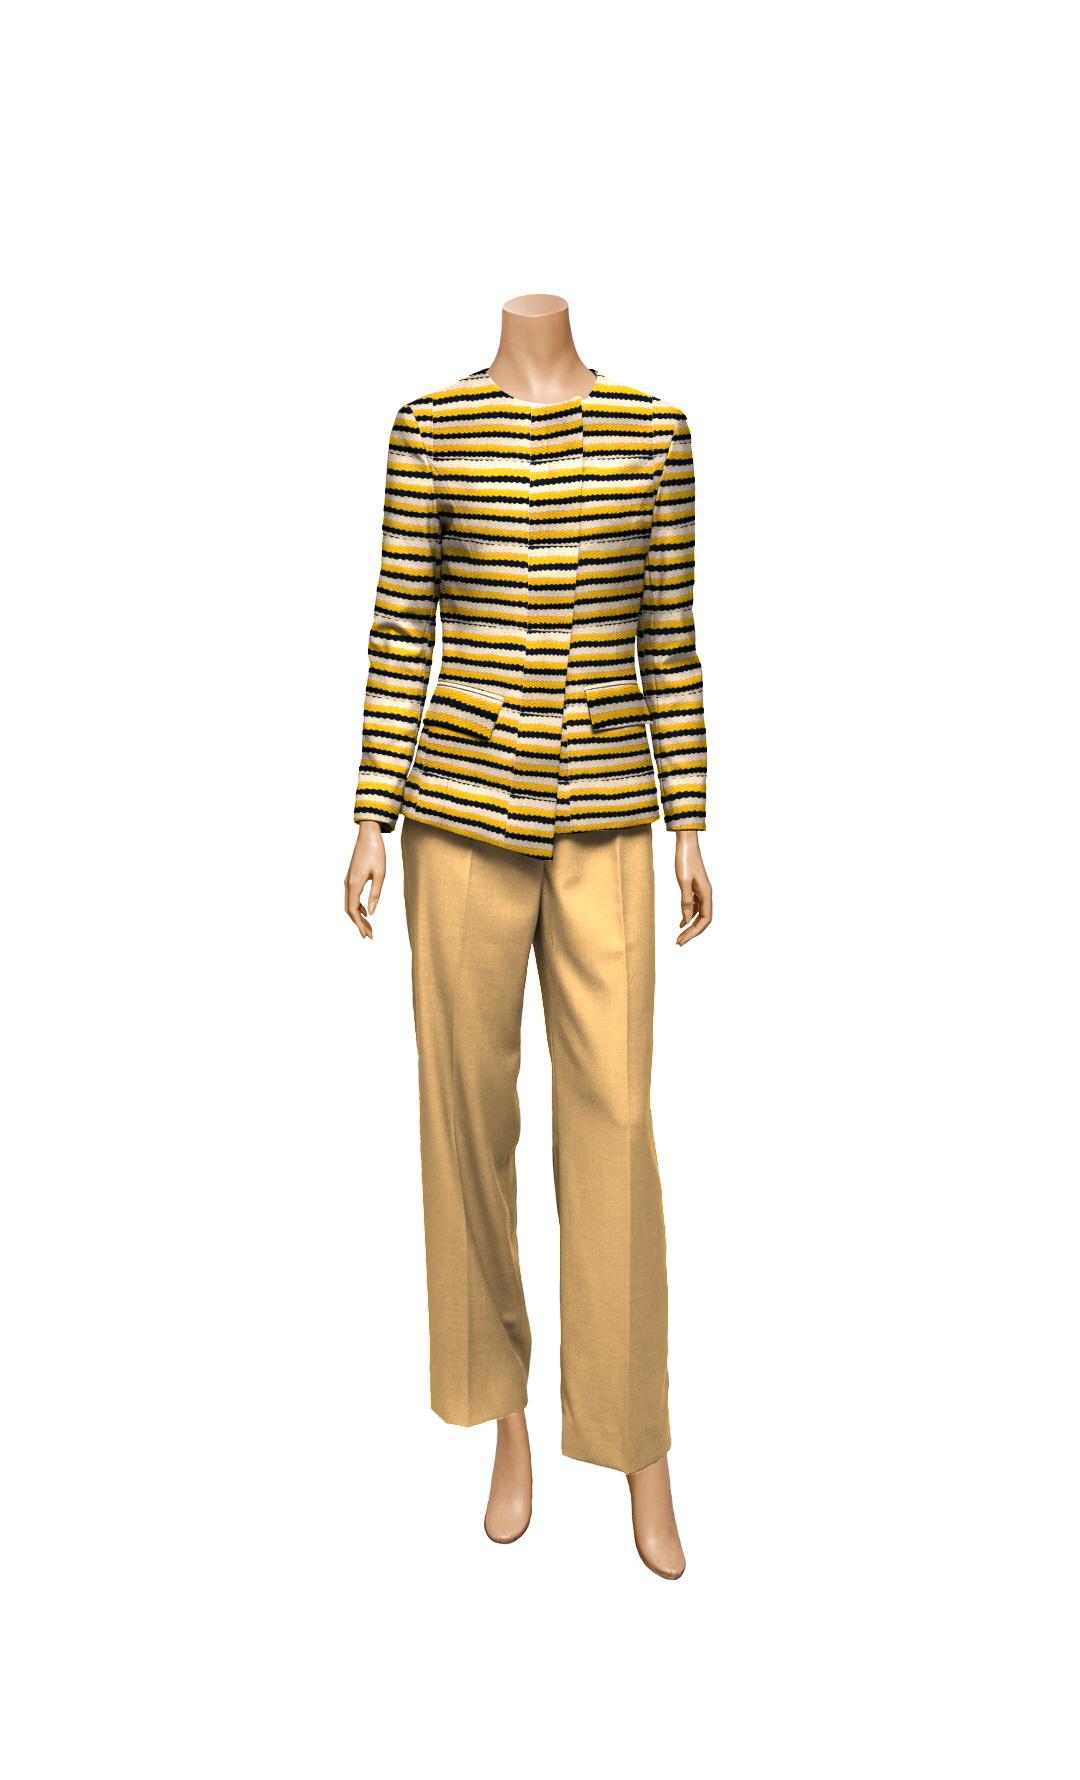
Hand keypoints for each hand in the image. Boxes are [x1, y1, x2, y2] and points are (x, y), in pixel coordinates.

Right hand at [344, 821, 386, 937]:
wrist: (368, 835)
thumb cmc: (376, 853)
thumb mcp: (380, 874)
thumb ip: (375, 894)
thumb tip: (371, 913)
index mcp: (354, 884)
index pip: (353, 910)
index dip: (359, 924)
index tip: (368, 935)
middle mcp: (348, 883)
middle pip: (349, 909)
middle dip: (358, 924)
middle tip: (369, 935)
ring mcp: (348, 880)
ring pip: (348, 904)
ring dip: (357, 916)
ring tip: (368, 927)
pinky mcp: (350, 876)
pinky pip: (350, 896)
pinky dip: (356, 907)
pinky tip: (364, 912)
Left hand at [673, 832, 711, 945]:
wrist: (686, 844)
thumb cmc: (685, 860)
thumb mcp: (683, 881)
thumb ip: (686, 901)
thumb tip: (687, 921)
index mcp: (707, 893)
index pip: (705, 920)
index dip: (694, 932)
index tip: (682, 939)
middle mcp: (707, 894)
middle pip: (703, 920)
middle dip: (692, 933)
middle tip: (678, 943)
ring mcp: (702, 891)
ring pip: (700, 914)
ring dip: (690, 926)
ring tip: (679, 936)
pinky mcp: (696, 888)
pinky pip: (695, 907)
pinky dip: (689, 916)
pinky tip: (681, 922)